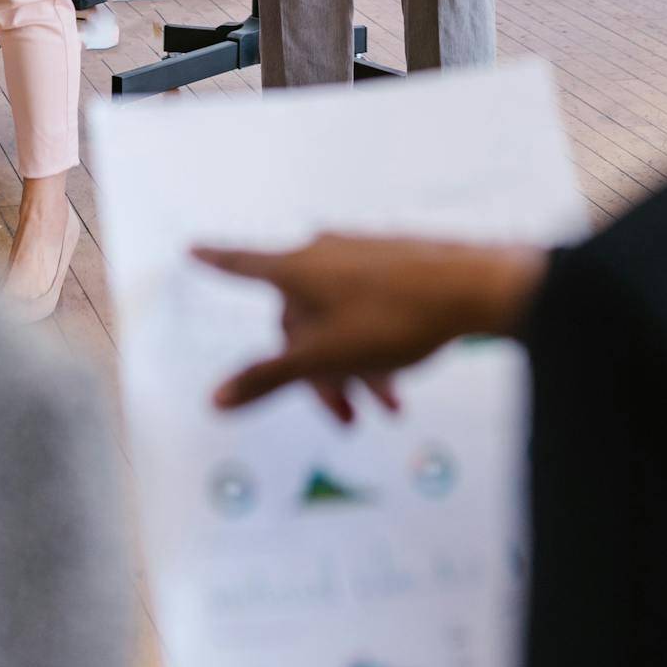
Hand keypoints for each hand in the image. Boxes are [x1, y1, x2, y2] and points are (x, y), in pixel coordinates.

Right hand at [193, 233, 547, 412]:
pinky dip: (374, 348)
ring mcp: (362, 254)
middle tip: (344, 416)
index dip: (217, 262)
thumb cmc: (395, 318)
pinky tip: (400, 382)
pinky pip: (367, 309)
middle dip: (314, 371)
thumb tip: (214, 399)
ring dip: (352, 367)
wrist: (474, 291)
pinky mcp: (395, 263)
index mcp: (299, 269)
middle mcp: (325, 252)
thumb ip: (268, 378)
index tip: (192, 249)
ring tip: (385, 407)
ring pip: (337, 318)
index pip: (244, 264)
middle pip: (298, 317)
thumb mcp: (325, 358)